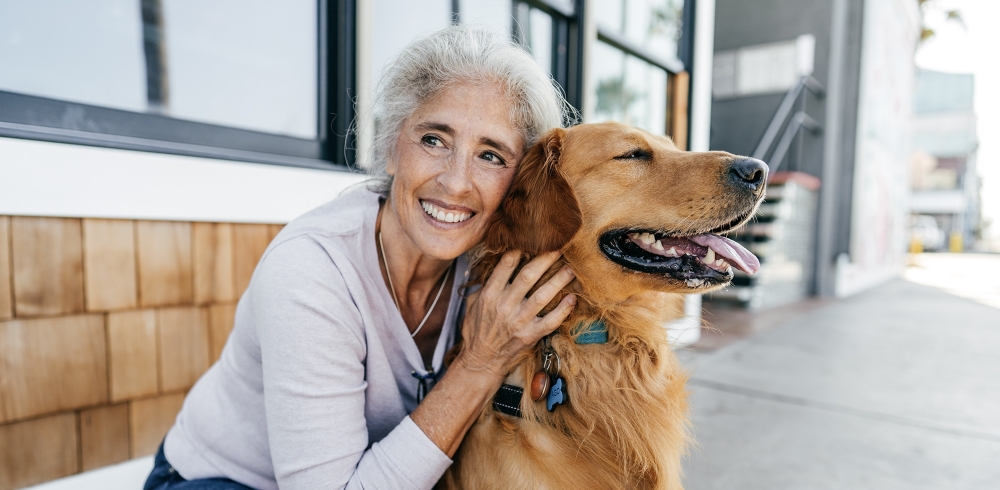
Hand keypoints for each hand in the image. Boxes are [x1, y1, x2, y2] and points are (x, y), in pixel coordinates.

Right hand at [455, 250, 576, 377]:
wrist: (481, 360)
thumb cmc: (476, 330)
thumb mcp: (472, 304)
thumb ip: (484, 284)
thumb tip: (496, 264)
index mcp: (489, 294)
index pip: (506, 265)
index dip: (520, 249)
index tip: (533, 238)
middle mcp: (504, 305)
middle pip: (528, 276)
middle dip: (545, 259)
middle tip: (559, 246)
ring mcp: (518, 321)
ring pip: (543, 296)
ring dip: (559, 281)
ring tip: (571, 269)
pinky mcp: (530, 336)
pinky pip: (550, 321)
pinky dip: (563, 310)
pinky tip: (573, 299)